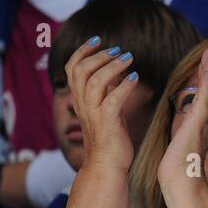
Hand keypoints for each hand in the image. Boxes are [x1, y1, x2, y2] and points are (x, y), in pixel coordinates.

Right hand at [64, 36, 139, 172]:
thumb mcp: (105, 110)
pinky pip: (113, 99)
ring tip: (128, 58)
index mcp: (80, 100)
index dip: (82, 51)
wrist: (106, 167)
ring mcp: (93, 114)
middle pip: (81, 70)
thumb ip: (106, 92)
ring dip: (112, 66)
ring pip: (95, 81)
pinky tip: (135, 78)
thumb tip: (115, 73)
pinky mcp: (107, 123)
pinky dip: (124, 86)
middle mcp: (83, 105)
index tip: (97, 40)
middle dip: (99, 55)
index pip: (72, 68)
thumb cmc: (109, 140)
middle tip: (118, 50)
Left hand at [159, 46, 207, 189]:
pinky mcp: (199, 122)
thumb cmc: (178, 169)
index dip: (205, 81)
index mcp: (199, 126)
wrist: (181, 179)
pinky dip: (207, 84)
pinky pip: (205, 98)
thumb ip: (182, 139)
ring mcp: (204, 121)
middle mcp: (205, 122)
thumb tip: (180, 139)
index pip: (202, 98)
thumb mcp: (179, 148)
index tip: (205, 67)